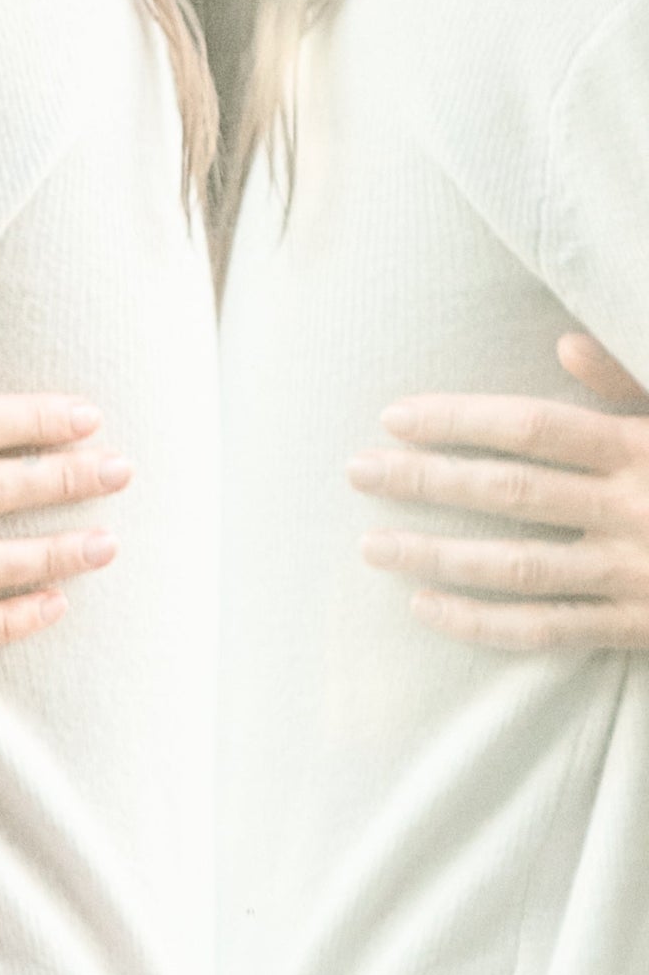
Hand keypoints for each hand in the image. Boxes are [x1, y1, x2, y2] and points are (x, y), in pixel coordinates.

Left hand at [348, 333, 648, 648]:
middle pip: (510, 493)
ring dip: (436, 557)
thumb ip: (633, 382)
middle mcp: (635, 511)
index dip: (459, 420)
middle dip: (425, 482)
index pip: (534, 427)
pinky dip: (481, 624)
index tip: (393, 417)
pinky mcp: (639, 628)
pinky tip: (424, 608)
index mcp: (643, 449)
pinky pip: (549, 631)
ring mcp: (636, 575)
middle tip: (354, 472)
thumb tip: (563, 343)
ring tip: (369, 545)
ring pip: (517, 568)